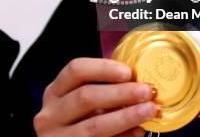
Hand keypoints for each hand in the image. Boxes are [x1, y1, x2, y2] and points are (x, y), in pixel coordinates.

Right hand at [34, 58, 156, 136]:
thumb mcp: (79, 106)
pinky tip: (137, 132)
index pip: (75, 70)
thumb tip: (138, 83)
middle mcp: (50, 114)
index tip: (128, 72)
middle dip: (120, 93)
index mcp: (54, 93)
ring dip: (126, 116)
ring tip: (149, 111)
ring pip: (94, 125)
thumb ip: (101, 93)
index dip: (103, 68)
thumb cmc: (77, 126)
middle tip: (146, 92)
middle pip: (85, 96)